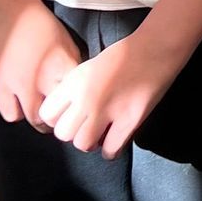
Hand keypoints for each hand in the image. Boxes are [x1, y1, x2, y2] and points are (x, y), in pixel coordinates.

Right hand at [0, 0, 81, 129]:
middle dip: (61, 119)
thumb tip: (79, 88)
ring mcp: (18, 85)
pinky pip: (11, 114)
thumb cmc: (39, 24)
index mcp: (61, 67)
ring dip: (40, 119)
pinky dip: (17, 113)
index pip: (76, 100)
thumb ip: (73, 68)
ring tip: (43, 113)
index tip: (80, 109)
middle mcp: (40, 79)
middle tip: (62, 117)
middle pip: (55, 115)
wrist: (8, 11)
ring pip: (33, 118)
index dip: (80, 107)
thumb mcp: (68, 45)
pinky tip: (22, 104)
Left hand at [38, 29, 183, 158]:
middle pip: (63, 134)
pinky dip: (110, 151)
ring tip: (100, 134)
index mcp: (74, 82)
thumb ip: (73, 90)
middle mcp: (86, 98)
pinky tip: (113, 141)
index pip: (47, 115)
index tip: (67, 118)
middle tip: (85, 127)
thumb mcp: (87, 68)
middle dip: (73, 134)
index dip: (56, 120)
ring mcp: (108, 111)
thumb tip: (66, 115)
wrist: (154, 49)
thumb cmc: (122, 56)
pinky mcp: (129, 120)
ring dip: (90, 143)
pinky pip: (110, 149)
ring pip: (83, 144)